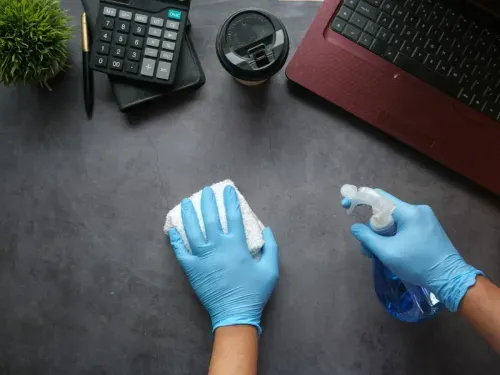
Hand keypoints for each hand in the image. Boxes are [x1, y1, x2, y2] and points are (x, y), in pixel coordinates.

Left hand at [169, 186, 278, 333]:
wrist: (235, 314)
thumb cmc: (254, 292)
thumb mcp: (271, 270)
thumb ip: (271, 247)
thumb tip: (267, 229)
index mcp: (236, 245)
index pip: (233, 216)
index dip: (230, 201)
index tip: (227, 189)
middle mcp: (218, 247)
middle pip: (210, 218)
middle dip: (208, 201)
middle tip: (205, 191)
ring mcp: (202, 258)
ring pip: (192, 230)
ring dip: (189, 214)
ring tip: (186, 202)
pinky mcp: (192, 269)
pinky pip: (181, 252)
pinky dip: (176, 240)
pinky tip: (172, 229)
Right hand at [342, 190, 482, 311]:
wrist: (450, 278)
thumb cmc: (417, 264)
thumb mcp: (387, 252)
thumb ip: (368, 237)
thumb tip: (355, 227)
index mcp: (409, 212)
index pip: (379, 197)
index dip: (360, 198)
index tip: (346, 204)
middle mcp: (418, 210)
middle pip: (386, 211)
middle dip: (372, 227)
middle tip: (366, 247)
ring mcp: (425, 218)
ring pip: (395, 220)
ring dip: (382, 234)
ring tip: (378, 253)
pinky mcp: (429, 228)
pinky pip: (404, 226)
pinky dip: (394, 235)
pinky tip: (391, 250)